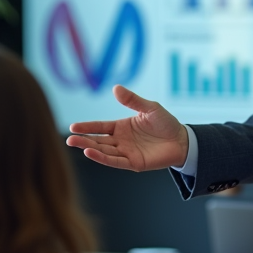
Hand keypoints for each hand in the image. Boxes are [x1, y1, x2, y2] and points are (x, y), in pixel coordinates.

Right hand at [66, 85, 188, 171]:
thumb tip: (115, 88)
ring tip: (76, 144)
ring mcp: (126, 152)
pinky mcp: (134, 163)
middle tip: (69, 139)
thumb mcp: (149, 107)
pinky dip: (103, 158)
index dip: (87, 127)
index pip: (100, 127)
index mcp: (122, 127)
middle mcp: (121, 140)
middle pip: (98, 140)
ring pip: (104, 151)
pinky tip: (91, 153)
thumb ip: (133, 100)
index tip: (73, 127)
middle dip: (83, 140)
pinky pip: (116, 161)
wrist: (182, 140)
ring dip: (90, 148)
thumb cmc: (166, 123)